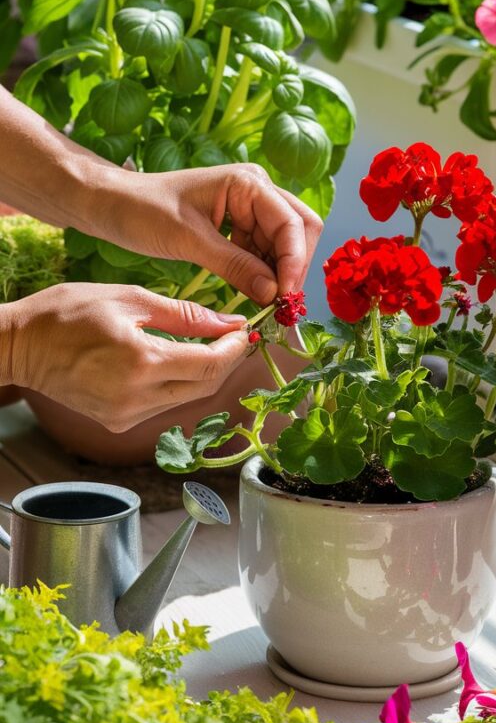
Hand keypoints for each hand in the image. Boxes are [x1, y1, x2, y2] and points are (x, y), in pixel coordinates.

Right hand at [6, 283, 249, 430]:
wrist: (19, 346)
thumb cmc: (68, 312)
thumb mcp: (131, 299)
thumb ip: (186, 315)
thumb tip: (229, 323)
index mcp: (142, 362)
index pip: (209, 364)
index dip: (235, 348)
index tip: (246, 330)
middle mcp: (136, 398)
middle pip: (204, 386)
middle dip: (225, 362)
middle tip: (235, 336)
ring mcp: (125, 416)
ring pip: (186, 398)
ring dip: (203, 373)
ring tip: (210, 344)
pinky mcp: (117, 423)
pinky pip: (163, 405)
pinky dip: (177, 384)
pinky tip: (176, 361)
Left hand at [99, 164, 322, 304]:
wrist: (112, 204)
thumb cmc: (143, 211)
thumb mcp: (189, 240)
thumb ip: (235, 265)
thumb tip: (273, 293)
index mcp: (248, 183)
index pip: (292, 223)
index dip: (294, 262)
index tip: (283, 297)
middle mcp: (257, 191)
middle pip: (300, 230)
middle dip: (294, 267)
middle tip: (280, 304)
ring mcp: (251, 208)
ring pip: (285, 245)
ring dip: (280, 274)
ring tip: (266, 305)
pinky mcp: (240, 226)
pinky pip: (265, 252)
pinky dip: (264, 274)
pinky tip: (254, 293)